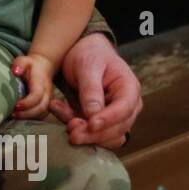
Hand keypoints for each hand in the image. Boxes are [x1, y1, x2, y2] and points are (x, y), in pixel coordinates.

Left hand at [11, 53, 53, 120]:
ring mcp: (48, 100)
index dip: (27, 103)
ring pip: (43, 113)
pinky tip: (20, 116)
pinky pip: (41, 115)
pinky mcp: (46, 104)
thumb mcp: (23, 60)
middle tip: (12, 114)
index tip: (15, 105)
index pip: (37, 95)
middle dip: (27, 113)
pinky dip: (31, 117)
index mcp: (41, 83)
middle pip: (41, 107)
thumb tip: (15, 72)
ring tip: (14, 115)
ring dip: (29, 117)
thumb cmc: (29, 65)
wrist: (42, 67)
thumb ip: (19, 64)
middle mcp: (47, 93)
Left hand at [49, 34, 142, 149]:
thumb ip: (91, 90)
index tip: (91, 124)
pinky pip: (91, 133)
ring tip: (61, 116)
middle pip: (117, 129)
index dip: (108, 120)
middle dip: (94, 134)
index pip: (124, 109)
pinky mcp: (100, 122)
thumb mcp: (88, 66)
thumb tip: (93, 115)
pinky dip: (76, 127)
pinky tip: (58, 111)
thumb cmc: (89, 55)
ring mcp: (115, 116)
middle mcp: (127, 106)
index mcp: (129, 88)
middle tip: (71, 131)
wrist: (82, 52)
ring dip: (84, 134)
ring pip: (105, 137)